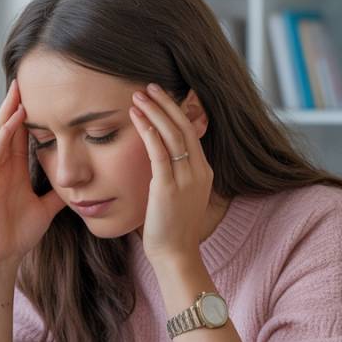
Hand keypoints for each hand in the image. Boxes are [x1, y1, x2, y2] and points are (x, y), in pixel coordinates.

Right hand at [0, 79, 65, 268]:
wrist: (4, 255)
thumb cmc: (20, 232)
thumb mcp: (47, 207)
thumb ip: (59, 194)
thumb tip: (80, 185)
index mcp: (15, 169)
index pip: (22, 134)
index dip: (29, 113)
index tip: (42, 92)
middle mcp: (2, 166)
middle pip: (8, 126)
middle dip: (15, 103)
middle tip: (26, 77)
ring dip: (7, 111)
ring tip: (17, 90)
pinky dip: (4, 134)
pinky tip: (13, 119)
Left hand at [129, 83, 213, 266]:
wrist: (176, 255)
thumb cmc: (172, 229)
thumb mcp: (179, 196)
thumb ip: (173, 175)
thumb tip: (159, 161)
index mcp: (203, 172)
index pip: (191, 132)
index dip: (176, 111)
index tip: (160, 97)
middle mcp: (198, 171)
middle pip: (184, 127)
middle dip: (166, 104)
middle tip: (148, 86)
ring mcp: (186, 179)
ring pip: (172, 135)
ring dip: (154, 112)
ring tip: (137, 96)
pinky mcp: (168, 187)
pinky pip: (159, 152)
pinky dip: (149, 132)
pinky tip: (137, 118)